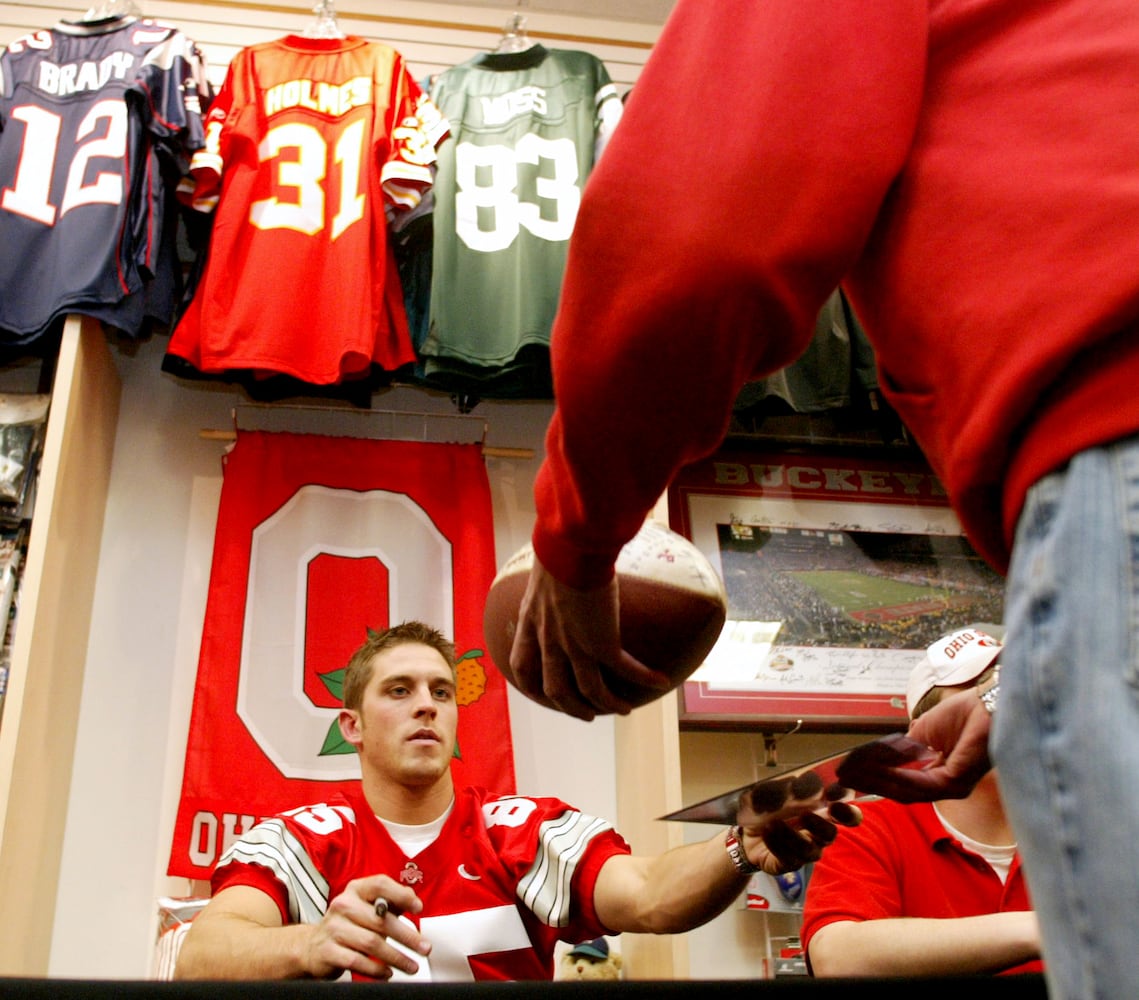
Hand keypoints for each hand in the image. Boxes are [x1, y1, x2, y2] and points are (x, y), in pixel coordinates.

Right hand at [303, 876, 428, 979]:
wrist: (313, 946)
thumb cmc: (349, 924)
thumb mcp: (367, 907)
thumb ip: (391, 902)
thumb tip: (414, 901)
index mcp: (356, 890)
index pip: (381, 884)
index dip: (402, 895)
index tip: (418, 908)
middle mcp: (343, 905)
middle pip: (381, 920)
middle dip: (407, 936)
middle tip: (424, 947)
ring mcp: (334, 928)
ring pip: (372, 943)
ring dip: (396, 957)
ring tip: (411, 965)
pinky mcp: (328, 951)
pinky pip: (357, 961)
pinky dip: (376, 969)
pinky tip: (388, 972)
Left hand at [508, 558, 671, 719]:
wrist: (572, 547)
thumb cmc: (559, 544)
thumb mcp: (545, 563)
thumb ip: (551, 573)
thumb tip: (565, 557)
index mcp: (531, 622)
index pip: (523, 664)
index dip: (530, 685)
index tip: (542, 693)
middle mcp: (549, 639)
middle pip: (555, 688)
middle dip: (570, 706)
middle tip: (586, 713)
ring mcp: (574, 645)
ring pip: (589, 689)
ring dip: (607, 704)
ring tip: (623, 710)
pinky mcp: (601, 643)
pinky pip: (624, 669)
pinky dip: (642, 678)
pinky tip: (659, 682)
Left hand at [739, 770, 862, 873]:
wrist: (743, 830)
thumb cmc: (765, 807)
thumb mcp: (768, 792)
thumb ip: (782, 787)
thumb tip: (795, 785)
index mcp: (821, 812)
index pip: (847, 815)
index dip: (847, 812)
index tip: (835, 801)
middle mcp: (817, 834)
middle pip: (831, 834)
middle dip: (820, 825)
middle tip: (805, 814)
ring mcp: (805, 851)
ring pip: (809, 850)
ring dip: (792, 836)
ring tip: (772, 823)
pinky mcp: (790, 864)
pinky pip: (789, 860)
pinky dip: (777, 845)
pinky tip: (766, 833)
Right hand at [838, 687, 992, 801]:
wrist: (987, 705)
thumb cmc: (963, 715)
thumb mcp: (922, 733)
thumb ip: (904, 750)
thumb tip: (879, 758)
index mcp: (940, 777)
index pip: (902, 784)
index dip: (874, 779)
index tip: (849, 772)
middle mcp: (946, 788)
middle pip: (899, 792)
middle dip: (869, 783)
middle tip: (843, 775)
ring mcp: (951, 789)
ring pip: (905, 791)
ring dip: (876, 780)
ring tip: (853, 770)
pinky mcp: (955, 784)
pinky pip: (917, 784)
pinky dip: (893, 775)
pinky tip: (875, 767)